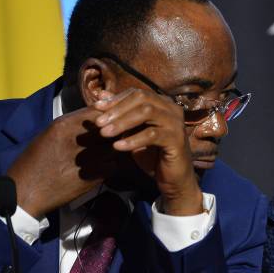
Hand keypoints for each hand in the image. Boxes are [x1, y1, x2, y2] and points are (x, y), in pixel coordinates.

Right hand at [8, 106, 116, 217]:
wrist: (25, 193)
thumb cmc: (34, 162)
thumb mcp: (49, 135)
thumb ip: (71, 125)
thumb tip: (93, 119)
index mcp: (64, 125)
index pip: (98, 112)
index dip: (108, 115)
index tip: (110, 119)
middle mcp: (78, 139)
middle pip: (110, 128)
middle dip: (115, 131)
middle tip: (114, 136)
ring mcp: (88, 158)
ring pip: (115, 147)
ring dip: (115, 148)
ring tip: (107, 152)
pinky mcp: (94, 176)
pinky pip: (113, 166)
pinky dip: (112, 165)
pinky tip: (103, 167)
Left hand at [94, 88, 202, 215]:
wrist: (172, 178)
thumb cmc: (152, 153)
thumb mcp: (133, 131)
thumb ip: (121, 113)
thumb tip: (101, 95)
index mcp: (163, 103)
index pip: (137, 93)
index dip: (116, 99)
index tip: (96, 108)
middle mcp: (172, 109)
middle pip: (142, 99)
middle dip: (117, 109)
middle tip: (98, 123)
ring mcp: (176, 123)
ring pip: (147, 113)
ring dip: (122, 122)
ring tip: (105, 133)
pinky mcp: (177, 139)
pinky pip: (152, 135)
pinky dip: (132, 140)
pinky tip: (118, 146)